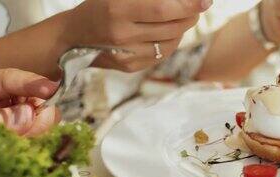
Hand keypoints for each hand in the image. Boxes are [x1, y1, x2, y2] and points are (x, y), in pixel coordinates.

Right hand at [63, 0, 212, 71]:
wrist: (73, 35)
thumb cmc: (100, 5)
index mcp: (117, 9)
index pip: (163, 8)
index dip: (188, 4)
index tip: (206, 0)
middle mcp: (121, 34)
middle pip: (170, 27)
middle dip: (190, 16)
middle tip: (197, 6)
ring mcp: (125, 54)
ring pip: (169, 44)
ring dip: (182, 30)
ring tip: (183, 18)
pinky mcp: (129, 66)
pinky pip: (160, 55)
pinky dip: (170, 43)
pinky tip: (169, 33)